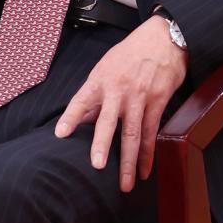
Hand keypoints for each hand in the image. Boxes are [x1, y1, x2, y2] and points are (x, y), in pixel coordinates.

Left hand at [54, 16, 187, 191]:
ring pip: (133, 132)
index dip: (70, 117)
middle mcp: (119, 89)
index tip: (60, 134)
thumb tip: (80, 119)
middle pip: (109, 120)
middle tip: (97, 165)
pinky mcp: (158, 101)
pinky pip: (152, 131)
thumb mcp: (106, 66)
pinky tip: (144, 171)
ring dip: (129, 160)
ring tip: (125, 184)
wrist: (162, 38)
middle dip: (102, 144)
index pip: (82, 100)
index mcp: (101, 79)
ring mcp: (139, 96)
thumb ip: (94, 94)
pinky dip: (148, 154)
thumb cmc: (130, 53)